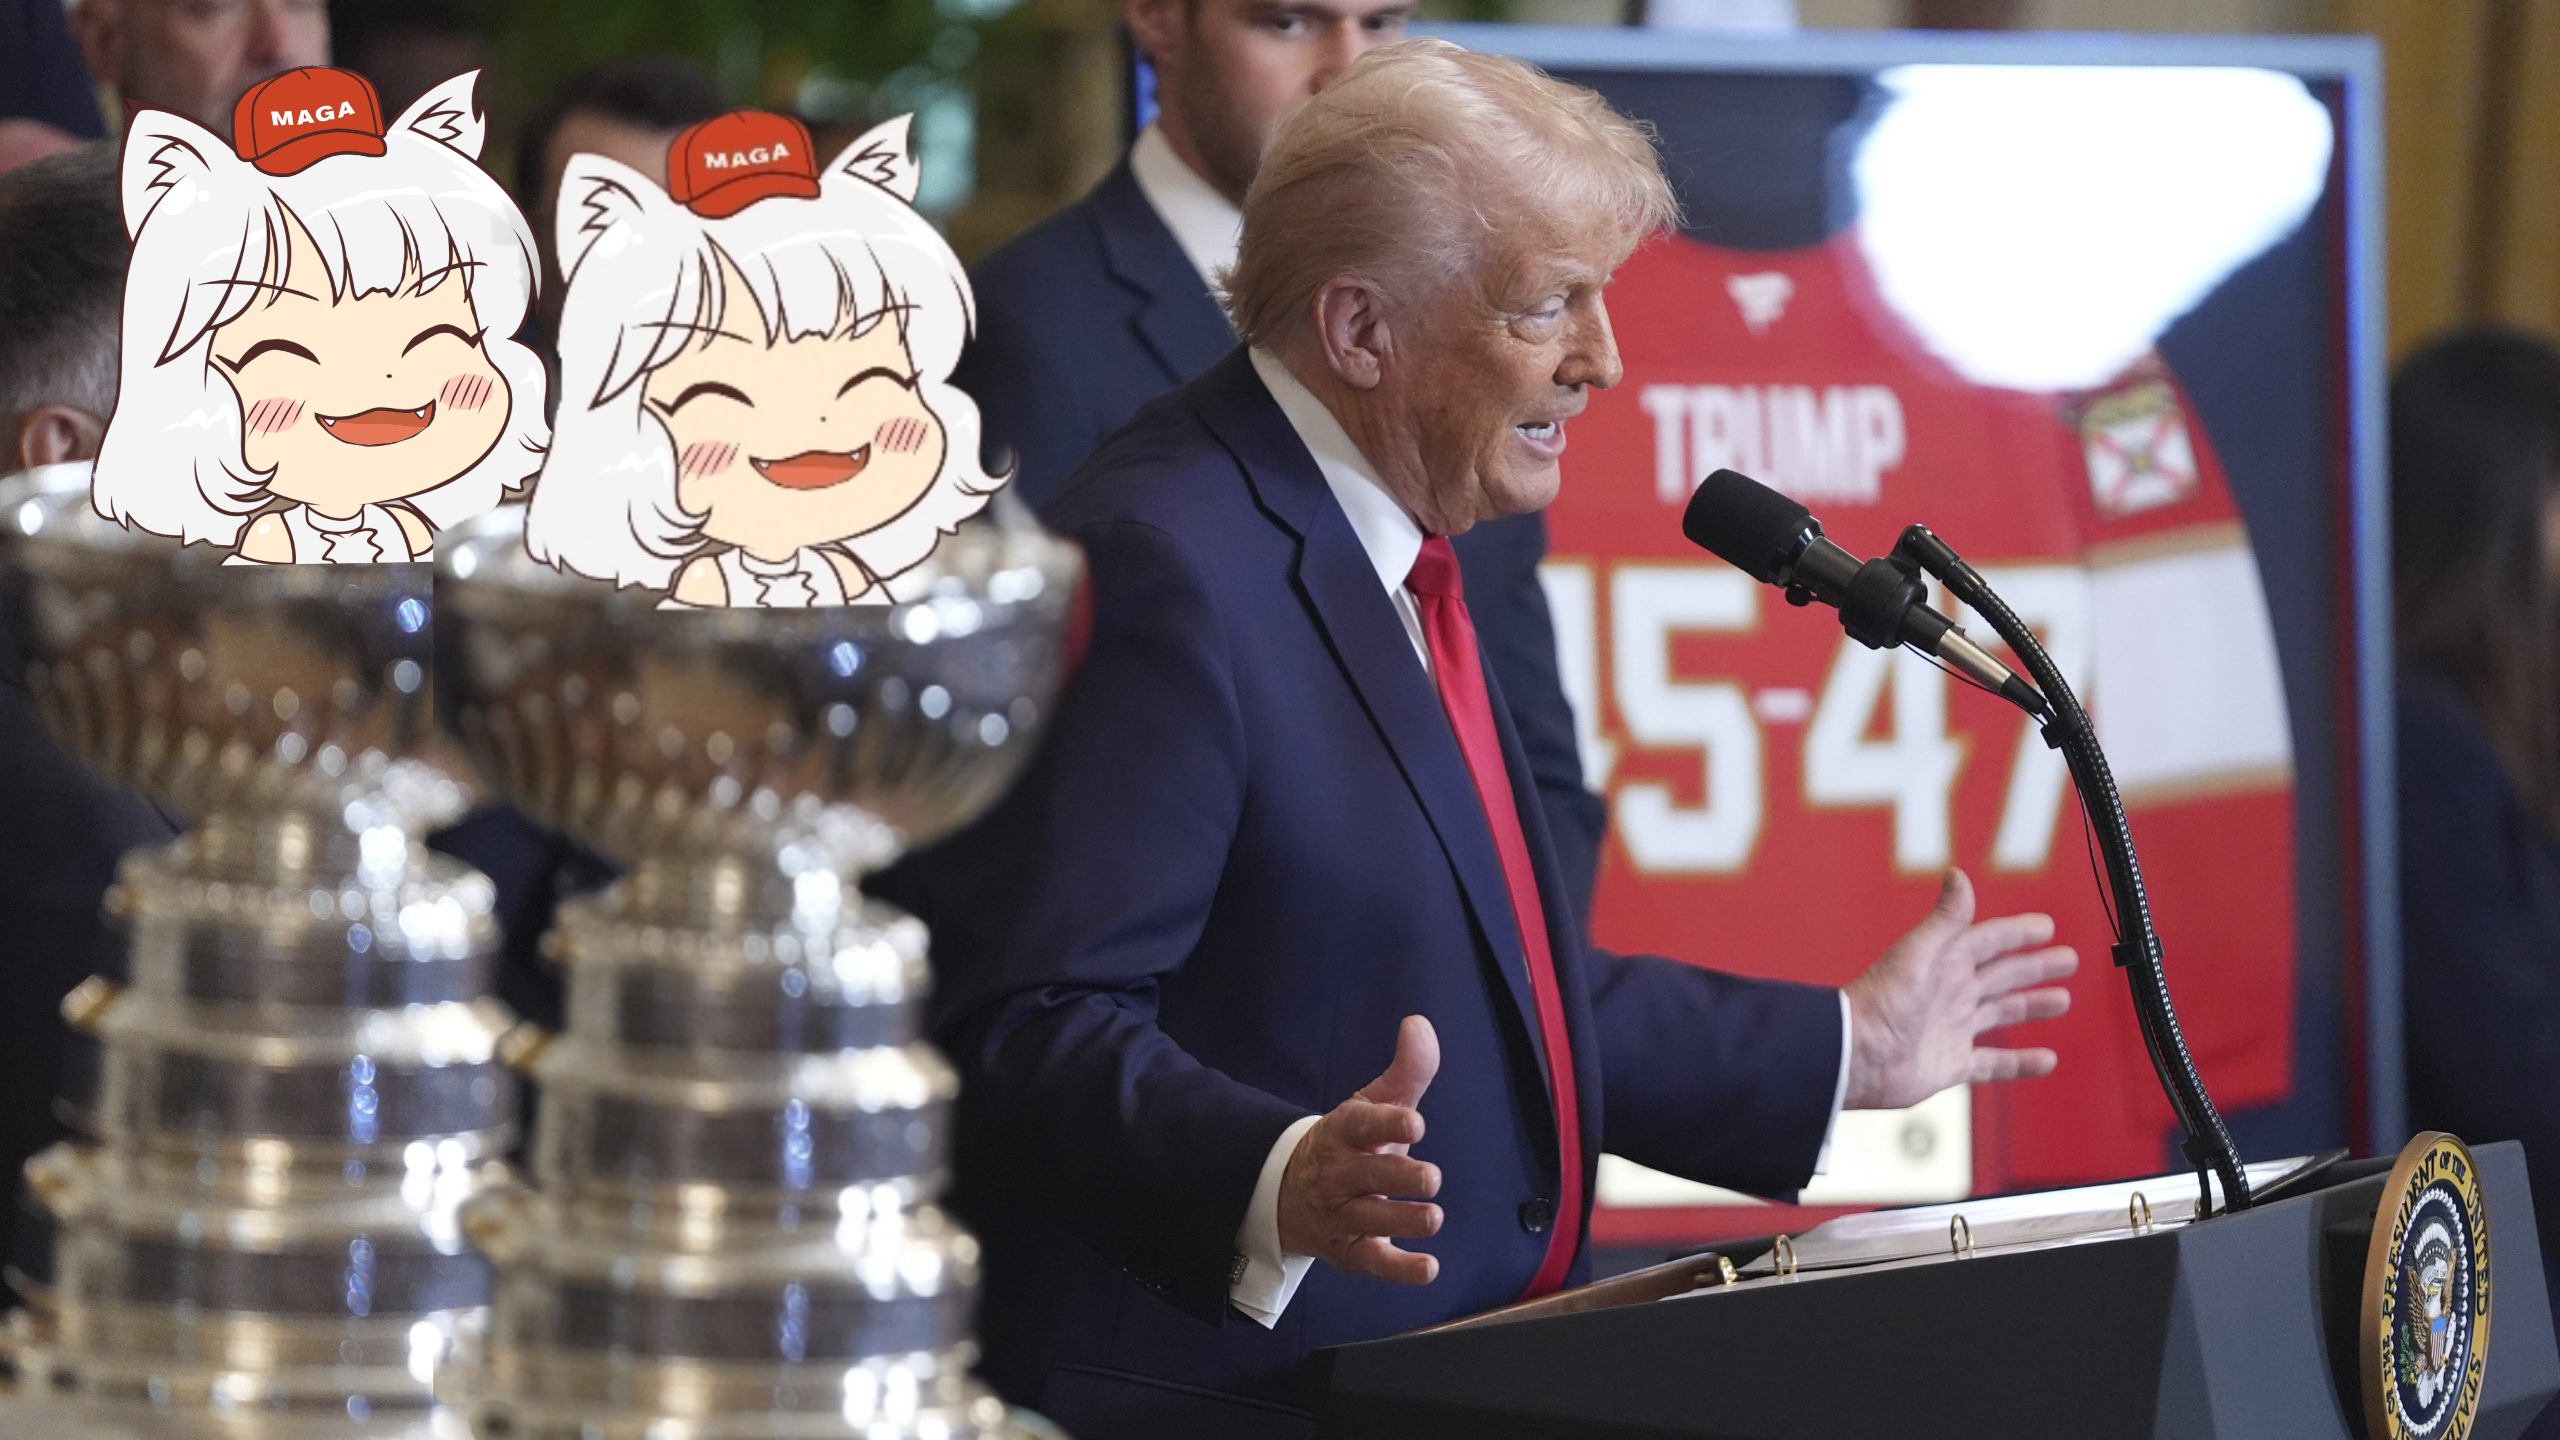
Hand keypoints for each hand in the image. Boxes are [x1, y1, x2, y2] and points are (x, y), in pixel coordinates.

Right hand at [1277, 1015, 1445, 1284]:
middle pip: (1367, 1177)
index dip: (1387, 1123)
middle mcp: (1340, 1174)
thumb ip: (1405, 1069)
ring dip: (1402, 1220)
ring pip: (1369, 1220)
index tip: (1415, 1123)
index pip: (1361, 1125)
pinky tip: (1428, 1268)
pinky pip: (1373, 1262)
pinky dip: (1400, 1270)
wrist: (1292, 1192)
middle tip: (1431, 1177)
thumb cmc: (1350, 1144)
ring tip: (1432, 1217)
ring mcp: (1343, 1215)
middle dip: (1398, 1178)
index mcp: (1345, 1132)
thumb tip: (1420, 1024)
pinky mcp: (1350, 1251)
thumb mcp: (1373, 1104)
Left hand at [1842, 869, 2077, 1110]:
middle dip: (2035, 967)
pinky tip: (2046, 1060)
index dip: (2017, 933)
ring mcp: (1952, 1029)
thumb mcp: (1918, 954)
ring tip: (2062, 1000)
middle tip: (2068, 960)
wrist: (1856, 1056)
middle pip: (2003, 976)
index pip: (1989, 942)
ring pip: (2002, 1014)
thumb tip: (1957, 873)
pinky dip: (2021, 1063)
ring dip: (2031, 1007)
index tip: (2046, 926)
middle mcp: (1951, 994)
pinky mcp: (1951, 1064)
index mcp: (1944, 964)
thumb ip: (1945, 919)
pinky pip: (1995, 1064)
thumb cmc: (1880, 1003)